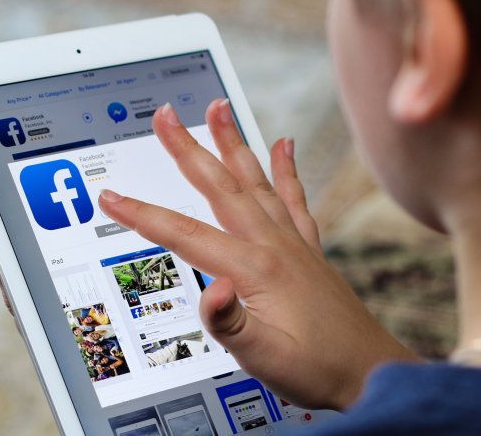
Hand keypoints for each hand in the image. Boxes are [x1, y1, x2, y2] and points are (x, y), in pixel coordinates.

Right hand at [97, 100, 416, 408]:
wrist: (369, 371)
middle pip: (221, 188)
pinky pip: (294, 198)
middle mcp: (275, 246)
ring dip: (233, 144)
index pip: (186, 235)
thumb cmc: (317, 368)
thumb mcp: (265, 358)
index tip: (111, 196)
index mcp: (256, 270)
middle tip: (166, 115)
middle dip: (189, 149)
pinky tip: (283, 145)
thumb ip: (232, 324)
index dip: (143, 215)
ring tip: (219, 109)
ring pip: (256, 181)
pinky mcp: (307, 250)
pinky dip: (285, 169)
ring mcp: (293, 243)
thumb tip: (211, 290)